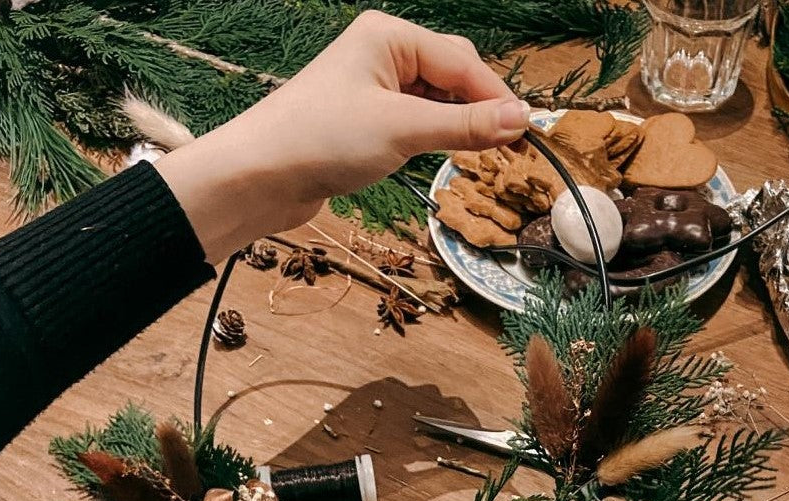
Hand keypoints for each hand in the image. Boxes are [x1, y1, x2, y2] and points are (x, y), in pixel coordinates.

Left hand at [156, 11, 528, 262]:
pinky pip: (414, 121)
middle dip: (479, 109)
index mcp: (391, 36)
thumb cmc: (323, 139)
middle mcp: (383, 53)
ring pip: (435, 101)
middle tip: (505, 150)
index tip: (528, 135)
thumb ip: (464, 126)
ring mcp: (372, 87)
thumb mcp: (402, 130)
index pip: (463, 62)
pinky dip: (434, 137)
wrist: (260, 176)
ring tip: (479, 157)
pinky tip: (444, 155)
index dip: (497, 99)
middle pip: (452, 75)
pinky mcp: (364, 119)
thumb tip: (520, 121)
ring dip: (457, 125)